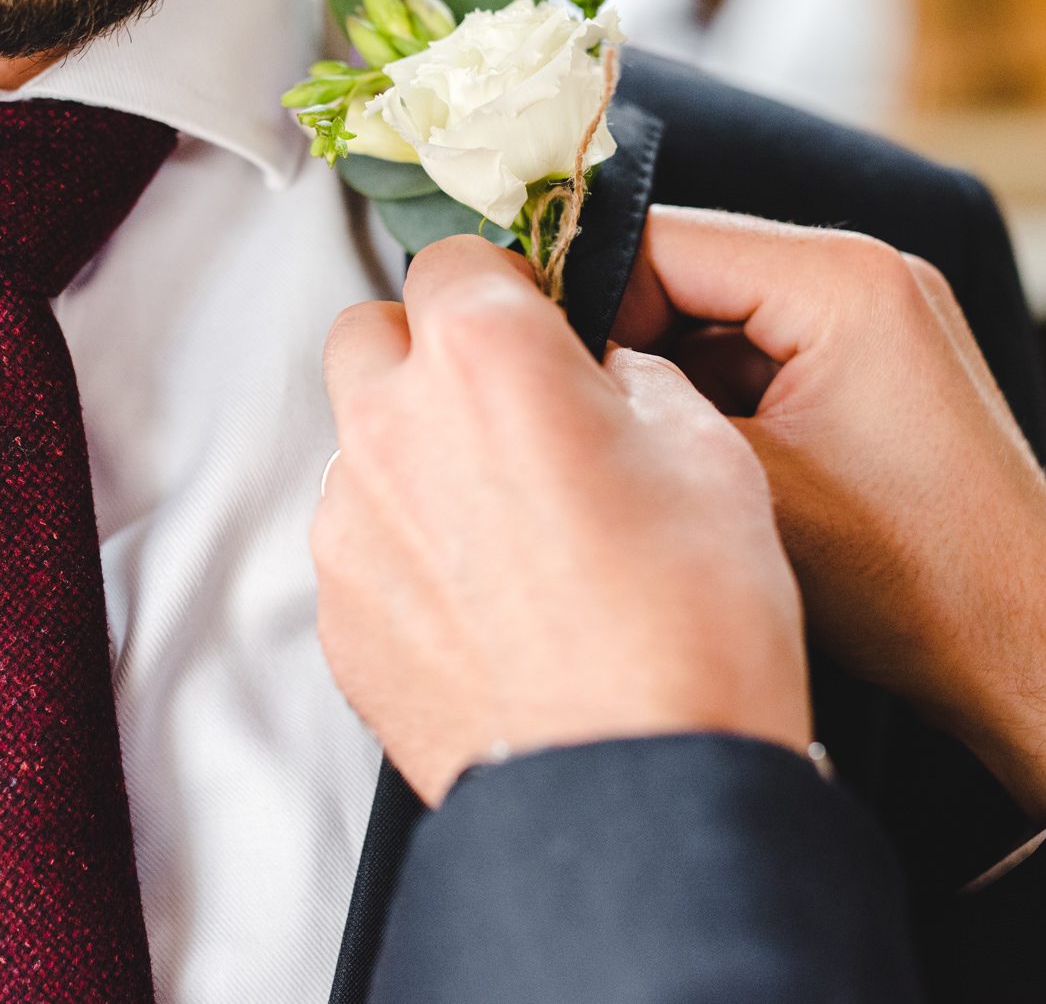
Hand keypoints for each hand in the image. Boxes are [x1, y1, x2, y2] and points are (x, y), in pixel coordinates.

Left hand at [314, 235, 810, 806]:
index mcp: (484, 355)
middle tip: (510, 413)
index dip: (506, 288)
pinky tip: (488, 602)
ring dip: (418, 456)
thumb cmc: (691, 622)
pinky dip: (408, 549)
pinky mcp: (338, 613)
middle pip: (374, 335)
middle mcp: (392, 425)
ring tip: (512, 532)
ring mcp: (350, 525)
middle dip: (432, 355)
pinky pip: (360, 543)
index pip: (455, 257)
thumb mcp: (707, 450)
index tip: (541, 328)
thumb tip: (592, 370)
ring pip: (362, 444)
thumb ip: (627, 375)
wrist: (635, 788)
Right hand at [614, 206, 1045, 820]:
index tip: (539, 378)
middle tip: (575, 423)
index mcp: (841, 277)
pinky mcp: (882, 365)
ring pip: (720, 318)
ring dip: (671, 377)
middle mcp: (870, 271)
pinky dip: (718, 401)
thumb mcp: (744, 483)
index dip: (584, 303)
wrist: (1033, 659)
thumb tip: (555, 371)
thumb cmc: (910, 580)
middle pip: (690, 271)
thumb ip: (643, 405)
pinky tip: (696, 470)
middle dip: (626, 343)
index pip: (661, 241)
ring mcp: (883, 316)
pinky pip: (766, 354)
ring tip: (639, 456)